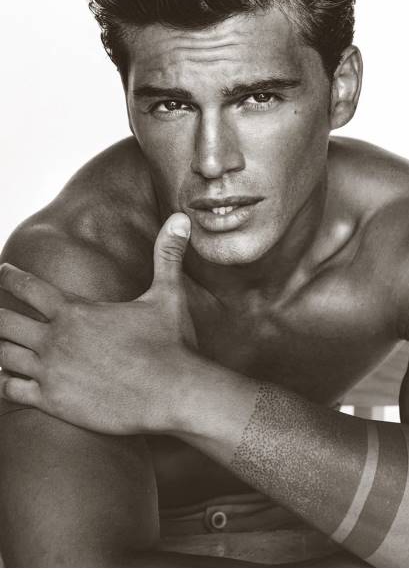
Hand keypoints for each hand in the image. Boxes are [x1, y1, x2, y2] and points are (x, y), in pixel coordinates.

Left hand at [0, 213, 197, 433]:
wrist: (172, 394)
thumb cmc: (171, 343)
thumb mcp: (168, 294)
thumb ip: (167, 254)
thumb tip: (180, 217)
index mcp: (75, 311)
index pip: (28, 287)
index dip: (10, 276)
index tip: (2, 271)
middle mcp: (55, 339)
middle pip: (4, 321)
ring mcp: (51, 372)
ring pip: (2, 355)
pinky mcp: (53, 402)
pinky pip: (11, 390)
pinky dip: (2, 382)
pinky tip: (2, 378)